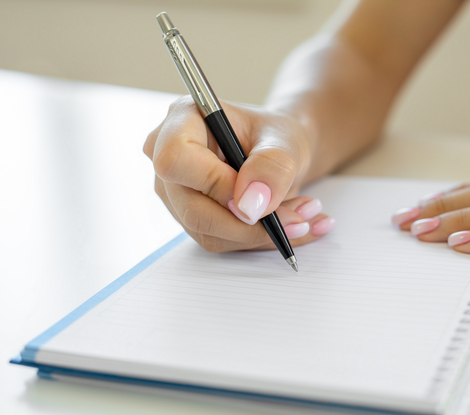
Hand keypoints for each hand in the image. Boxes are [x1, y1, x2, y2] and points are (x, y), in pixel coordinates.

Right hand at [144, 96, 335, 252]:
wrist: (280, 152)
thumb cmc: (276, 136)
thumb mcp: (286, 141)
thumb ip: (272, 166)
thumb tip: (249, 206)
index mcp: (183, 119)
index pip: (176, 160)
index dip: (215, 185)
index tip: (258, 197)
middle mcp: (167, 157)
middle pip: (192, 208)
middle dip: (250, 224)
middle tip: (299, 219)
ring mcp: (174, 191)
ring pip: (208, 232)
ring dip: (260, 233)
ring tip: (302, 217)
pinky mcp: (188, 216)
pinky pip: (219, 240)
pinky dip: (258, 238)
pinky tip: (287, 224)